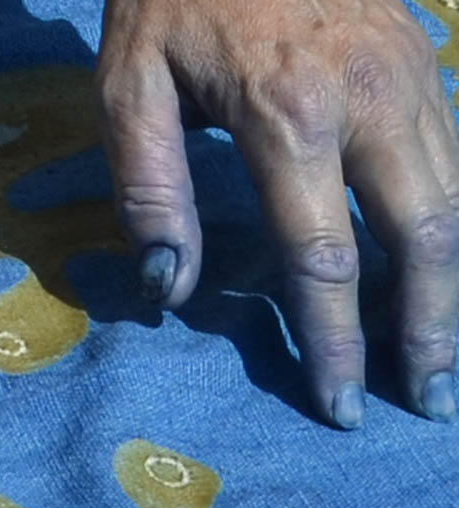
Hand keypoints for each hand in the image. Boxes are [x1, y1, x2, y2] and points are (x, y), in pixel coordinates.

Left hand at [96, 0, 458, 426]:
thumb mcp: (129, 87)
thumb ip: (149, 190)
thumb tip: (169, 289)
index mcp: (289, 118)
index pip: (323, 262)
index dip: (335, 344)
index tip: (343, 404)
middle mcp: (370, 101)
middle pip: (421, 240)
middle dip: (427, 330)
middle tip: (426, 399)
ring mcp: (411, 74)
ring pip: (457, 200)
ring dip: (455, 286)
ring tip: (447, 354)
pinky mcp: (425, 57)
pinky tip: (449, 269)